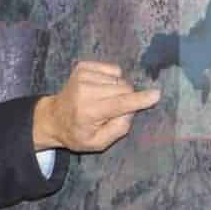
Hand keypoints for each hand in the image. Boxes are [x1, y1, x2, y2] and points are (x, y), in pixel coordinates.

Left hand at [32, 61, 159, 151]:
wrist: (53, 117)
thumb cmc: (77, 133)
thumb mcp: (97, 143)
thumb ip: (118, 129)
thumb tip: (131, 110)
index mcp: (89, 111)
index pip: (121, 103)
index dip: (140, 99)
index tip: (157, 94)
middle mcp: (86, 90)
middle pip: (124, 88)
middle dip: (127, 99)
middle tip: (112, 111)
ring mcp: (83, 75)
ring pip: (119, 79)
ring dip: (117, 90)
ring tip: (102, 100)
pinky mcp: (83, 66)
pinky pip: (113, 69)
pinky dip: (112, 79)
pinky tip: (99, 89)